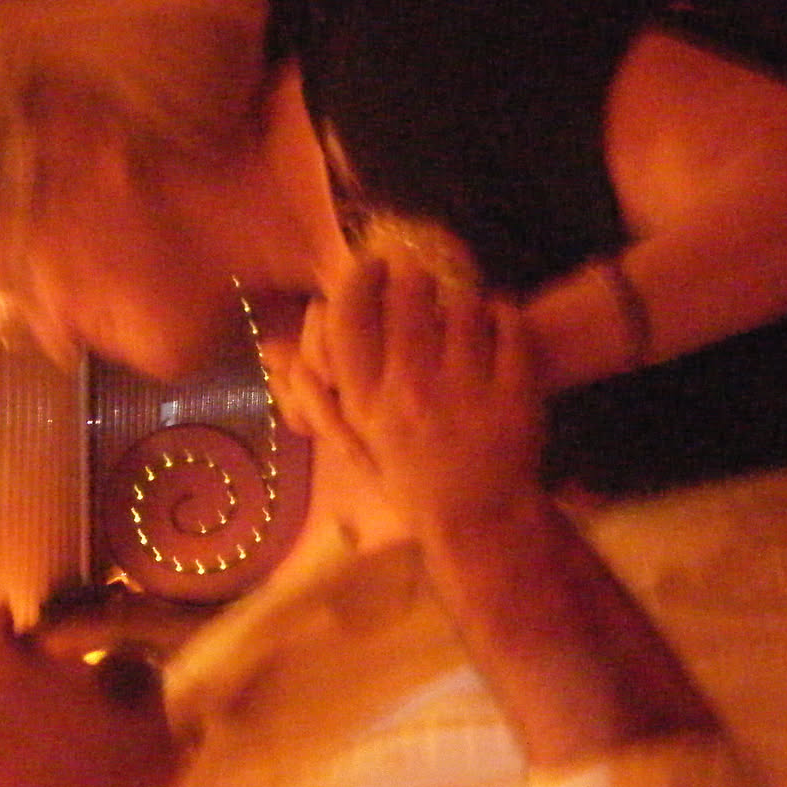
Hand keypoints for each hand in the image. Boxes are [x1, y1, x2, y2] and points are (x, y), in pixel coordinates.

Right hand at [296, 254, 544, 533]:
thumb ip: (317, 394)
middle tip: (418, 275)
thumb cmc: (409, 479)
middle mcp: (410, 392)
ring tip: (461, 306)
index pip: (349, 315)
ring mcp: (466, 391)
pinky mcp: (514, 394)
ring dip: (461, 297)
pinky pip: (509, 325)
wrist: (479, 520)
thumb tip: (272, 347)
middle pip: (408, 295)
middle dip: (413, 276)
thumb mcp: (356, 441)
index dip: (359, 279)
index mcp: (365, 402)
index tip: (371, 266)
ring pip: (462, 305)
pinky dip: (503, 314)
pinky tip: (497, 321)